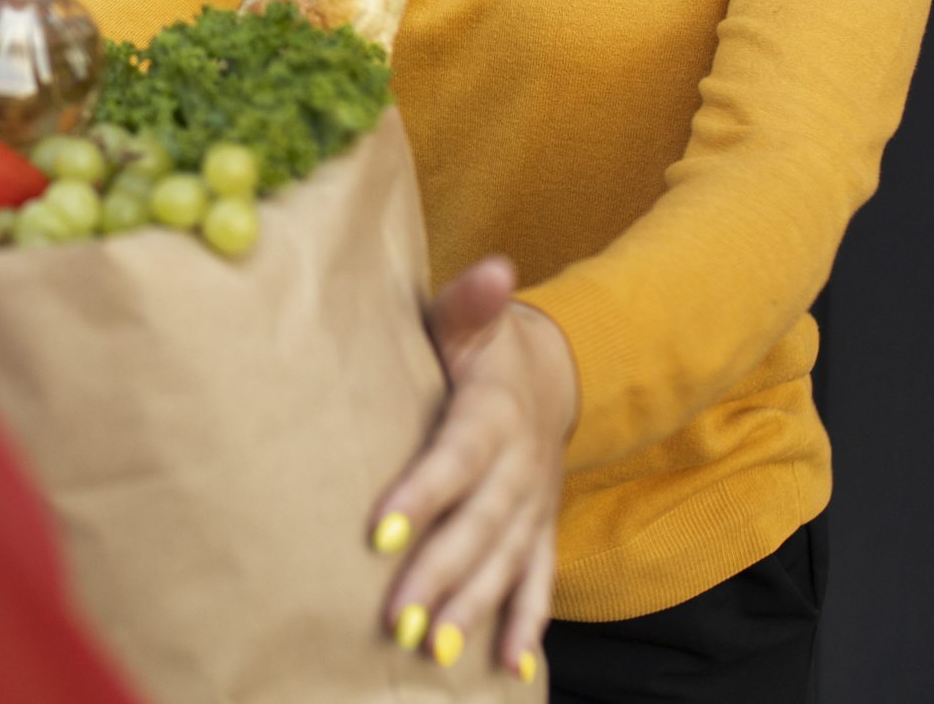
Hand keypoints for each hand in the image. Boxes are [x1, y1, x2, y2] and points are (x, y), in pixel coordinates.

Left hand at [369, 257, 578, 677]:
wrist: (551, 372)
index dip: (424, 492)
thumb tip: (494, 269)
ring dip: (475, 608)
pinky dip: (527, 626)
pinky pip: (538, 583)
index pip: (457, 456)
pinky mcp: (539, 530)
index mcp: (494, 412)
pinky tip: (508, 670)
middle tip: (397, 617)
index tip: (381, 530)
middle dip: (441, 572)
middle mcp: (520, 466)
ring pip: (506, 563)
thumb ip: (470, 301)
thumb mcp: (469, 316)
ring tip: (439, 651)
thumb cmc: (482, 344)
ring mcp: (533, 505)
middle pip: (480, 524)